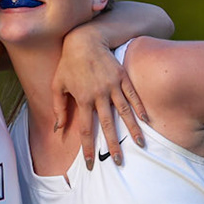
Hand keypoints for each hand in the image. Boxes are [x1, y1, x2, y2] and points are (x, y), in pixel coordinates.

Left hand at [52, 32, 148, 165]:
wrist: (84, 40)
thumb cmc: (68, 64)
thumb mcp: (57, 85)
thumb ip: (58, 108)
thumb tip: (59, 129)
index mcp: (82, 99)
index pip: (85, 129)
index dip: (88, 148)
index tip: (91, 163)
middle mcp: (99, 94)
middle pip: (107, 125)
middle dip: (113, 145)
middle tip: (118, 162)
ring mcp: (112, 86)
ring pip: (124, 112)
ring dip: (132, 129)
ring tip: (140, 144)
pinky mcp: (122, 77)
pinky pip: (132, 95)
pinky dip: (139, 108)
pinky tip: (146, 120)